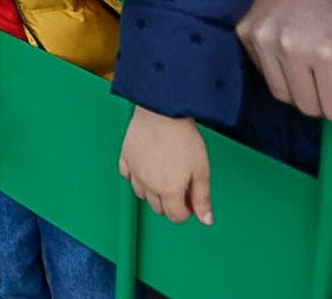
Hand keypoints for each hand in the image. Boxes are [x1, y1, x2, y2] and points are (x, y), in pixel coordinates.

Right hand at [121, 107, 213, 225]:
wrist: (162, 112)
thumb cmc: (183, 137)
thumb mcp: (202, 170)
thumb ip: (202, 198)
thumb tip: (206, 220)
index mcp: (169, 190)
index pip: (176, 216)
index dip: (188, 211)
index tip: (192, 199)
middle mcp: (148, 184)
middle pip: (158, 208)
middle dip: (171, 203)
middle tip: (180, 186)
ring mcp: (134, 171)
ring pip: (141, 195)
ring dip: (153, 192)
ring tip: (164, 177)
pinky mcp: (125, 158)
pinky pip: (127, 176)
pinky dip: (136, 177)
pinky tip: (146, 169)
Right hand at [236, 0, 331, 132]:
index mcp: (329, 51)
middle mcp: (291, 46)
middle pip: (309, 109)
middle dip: (330, 104)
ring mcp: (265, 39)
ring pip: (285, 97)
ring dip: (305, 93)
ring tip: (318, 74)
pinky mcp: (246, 33)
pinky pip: (265, 76)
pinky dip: (283, 76)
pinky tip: (295, 59)